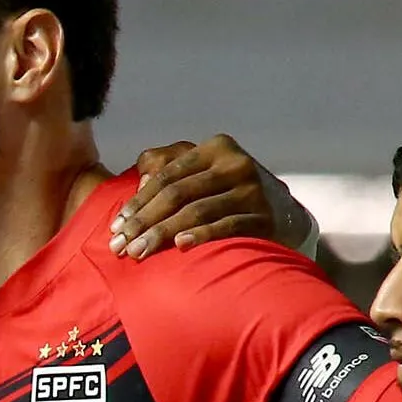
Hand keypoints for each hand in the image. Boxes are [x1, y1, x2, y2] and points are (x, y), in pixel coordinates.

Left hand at [114, 136, 296, 257]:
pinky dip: (202, 235)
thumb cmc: (228, 194)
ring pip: (197, 211)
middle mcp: (235, 164)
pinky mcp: (265, 217)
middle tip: (119, 246)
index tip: (116, 226)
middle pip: (177, 194)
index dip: (138, 201)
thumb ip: (168, 167)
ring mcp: (252, 190)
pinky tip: (180, 246)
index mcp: (216, 148)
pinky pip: (227, 226)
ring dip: (162, 234)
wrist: (284, 214)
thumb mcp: (202, 173)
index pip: (167, 175)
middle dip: (144, 222)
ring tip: (138, 253)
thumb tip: (141, 180)